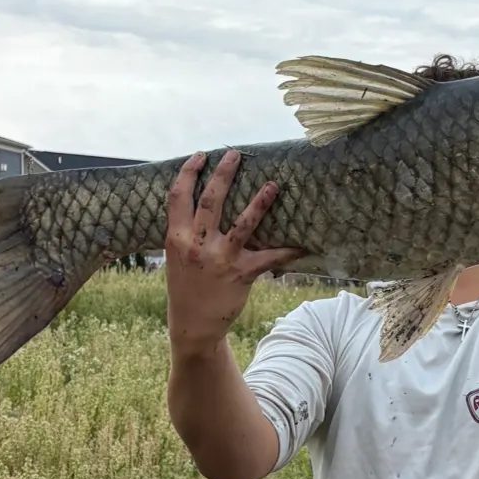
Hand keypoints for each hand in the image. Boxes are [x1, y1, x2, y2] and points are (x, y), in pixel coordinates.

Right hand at [165, 150, 303, 356]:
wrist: (192, 324)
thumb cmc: (186, 286)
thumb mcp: (176, 257)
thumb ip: (186, 233)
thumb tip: (201, 203)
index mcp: (176, 238)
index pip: (178, 197)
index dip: (188, 173)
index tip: (200, 155)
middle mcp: (197, 245)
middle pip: (211, 201)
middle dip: (223, 174)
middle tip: (235, 154)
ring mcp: (220, 259)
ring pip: (243, 223)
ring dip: (260, 202)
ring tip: (274, 185)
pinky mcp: (241, 273)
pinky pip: (268, 257)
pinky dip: (286, 251)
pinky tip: (302, 245)